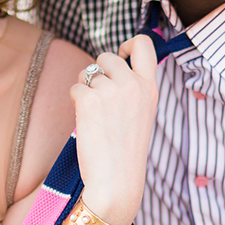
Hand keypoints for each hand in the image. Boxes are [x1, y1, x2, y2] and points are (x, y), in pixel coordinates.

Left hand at [69, 34, 157, 224]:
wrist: (116, 181)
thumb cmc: (125, 154)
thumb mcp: (141, 116)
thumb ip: (132, 91)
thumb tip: (108, 69)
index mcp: (150, 89)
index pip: (144, 45)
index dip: (128, 44)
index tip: (121, 54)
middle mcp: (132, 84)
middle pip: (106, 56)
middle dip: (97, 72)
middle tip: (98, 97)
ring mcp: (111, 90)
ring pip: (87, 73)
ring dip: (84, 89)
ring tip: (94, 116)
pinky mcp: (89, 99)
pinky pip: (75, 88)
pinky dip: (75, 102)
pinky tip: (86, 122)